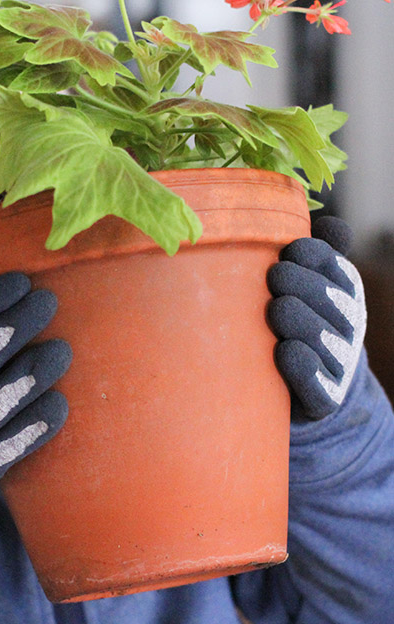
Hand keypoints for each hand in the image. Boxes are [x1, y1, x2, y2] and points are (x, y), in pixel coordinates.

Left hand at [268, 216, 365, 420]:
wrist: (305, 387)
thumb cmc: (295, 321)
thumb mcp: (306, 286)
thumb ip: (316, 256)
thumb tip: (329, 223)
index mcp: (342, 294)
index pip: (335, 270)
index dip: (315, 258)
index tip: (289, 250)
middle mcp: (346, 327)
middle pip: (330, 303)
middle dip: (306, 286)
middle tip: (276, 276)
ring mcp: (337, 365)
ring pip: (323, 341)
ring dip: (302, 323)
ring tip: (277, 309)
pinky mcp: (323, 400)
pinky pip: (316, 387)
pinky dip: (303, 370)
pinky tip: (286, 352)